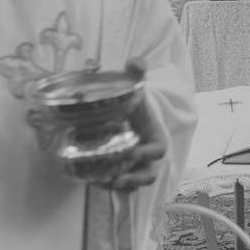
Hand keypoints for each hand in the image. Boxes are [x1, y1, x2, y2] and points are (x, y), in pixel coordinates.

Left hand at [101, 59, 166, 192]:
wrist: (125, 114)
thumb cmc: (133, 102)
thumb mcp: (135, 85)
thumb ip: (137, 72)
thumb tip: (135, 62)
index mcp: (155, 137)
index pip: (159, 150)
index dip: (148, 154)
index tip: (133, 152)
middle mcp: (146, 156)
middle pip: (148, 175)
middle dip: (134, 180)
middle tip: (117, 180)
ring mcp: (133, 167)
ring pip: (132, 184)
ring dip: (118, 186)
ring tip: (102, 184)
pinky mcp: (119, 172)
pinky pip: (116, 185)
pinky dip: (105, 185)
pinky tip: (90, 180)